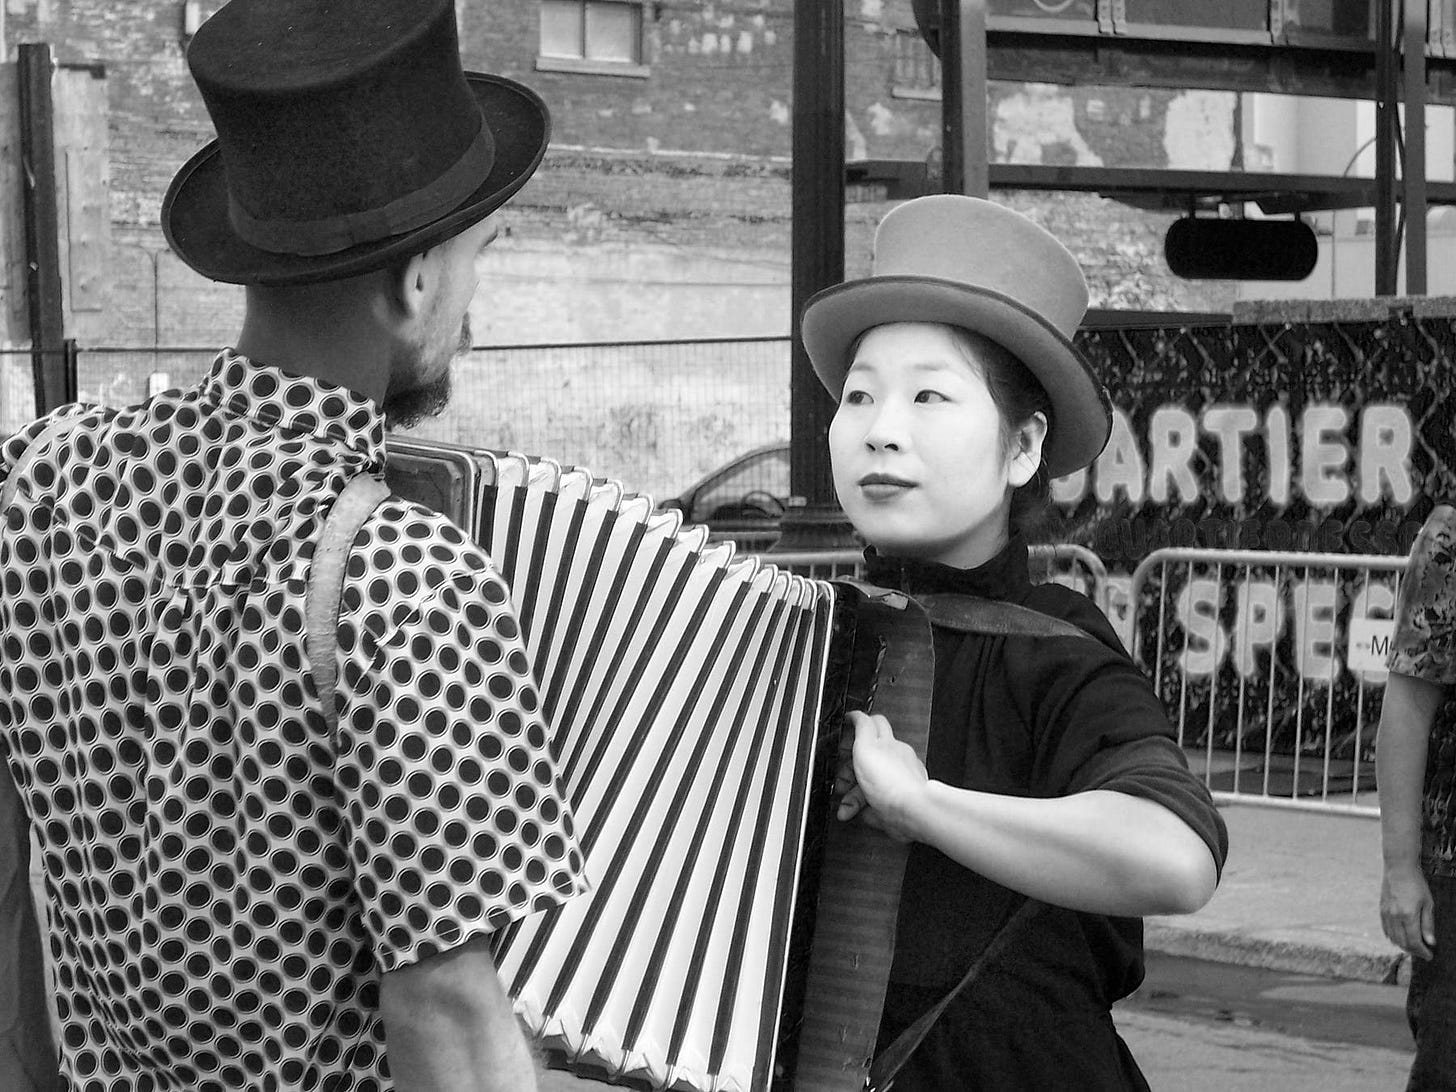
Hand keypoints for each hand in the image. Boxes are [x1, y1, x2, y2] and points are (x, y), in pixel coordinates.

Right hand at [835, 710, 926, 841]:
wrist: (912, 812)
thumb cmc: (892, 782)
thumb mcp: (867, 746)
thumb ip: (862, 727)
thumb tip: (855, 713)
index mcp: (886, 743)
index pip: (872, 725)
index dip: (855, 728)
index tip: (842, 734)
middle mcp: (894, 759)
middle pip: (866, 759)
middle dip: (848, 770)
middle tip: (840, 779)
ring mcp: (897, 782)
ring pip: (869, 785)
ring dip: (853, 795)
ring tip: (846, 806)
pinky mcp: (898, 804)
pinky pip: (876, 805)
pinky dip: (865, 809)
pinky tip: (860, 814)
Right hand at [1381, 864, 1436, 960]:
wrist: (1398, 868)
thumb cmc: (1416, 884)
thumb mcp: (1428, 904)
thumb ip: (1428, 924)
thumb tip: (1430, 942)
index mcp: (1408, 915)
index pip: (1413, 941)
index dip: (1421, 951)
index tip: (1429, 955)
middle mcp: (1394, 916)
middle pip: (1402, 942)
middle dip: (1414, 950)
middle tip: (1423, 952)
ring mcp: (1386, 913)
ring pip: (1393, 937)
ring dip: (1403, 945)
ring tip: (1414, 946)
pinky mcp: (1382, 909)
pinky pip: (1386, 929)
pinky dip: (1393, 937)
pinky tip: (1401, 937)